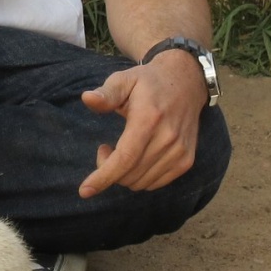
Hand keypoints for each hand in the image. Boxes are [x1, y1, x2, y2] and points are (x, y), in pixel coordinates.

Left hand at [78, 50, 208, 196]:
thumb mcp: (124, 79)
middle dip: (108, 169)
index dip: (103, 177)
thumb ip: (106, 93)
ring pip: (141, 183)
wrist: (186, 84)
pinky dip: (139, 177)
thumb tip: (87, 99)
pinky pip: (155, 183)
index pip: (125, 158)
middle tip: (105, 148)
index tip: (84, 191)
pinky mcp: (186, 161)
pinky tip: (137, 157)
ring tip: (121, 150)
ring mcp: (179, 152)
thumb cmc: (148, 82)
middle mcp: (167, 138)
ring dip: (124, 174)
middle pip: (130, 174)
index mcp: (149, 119)